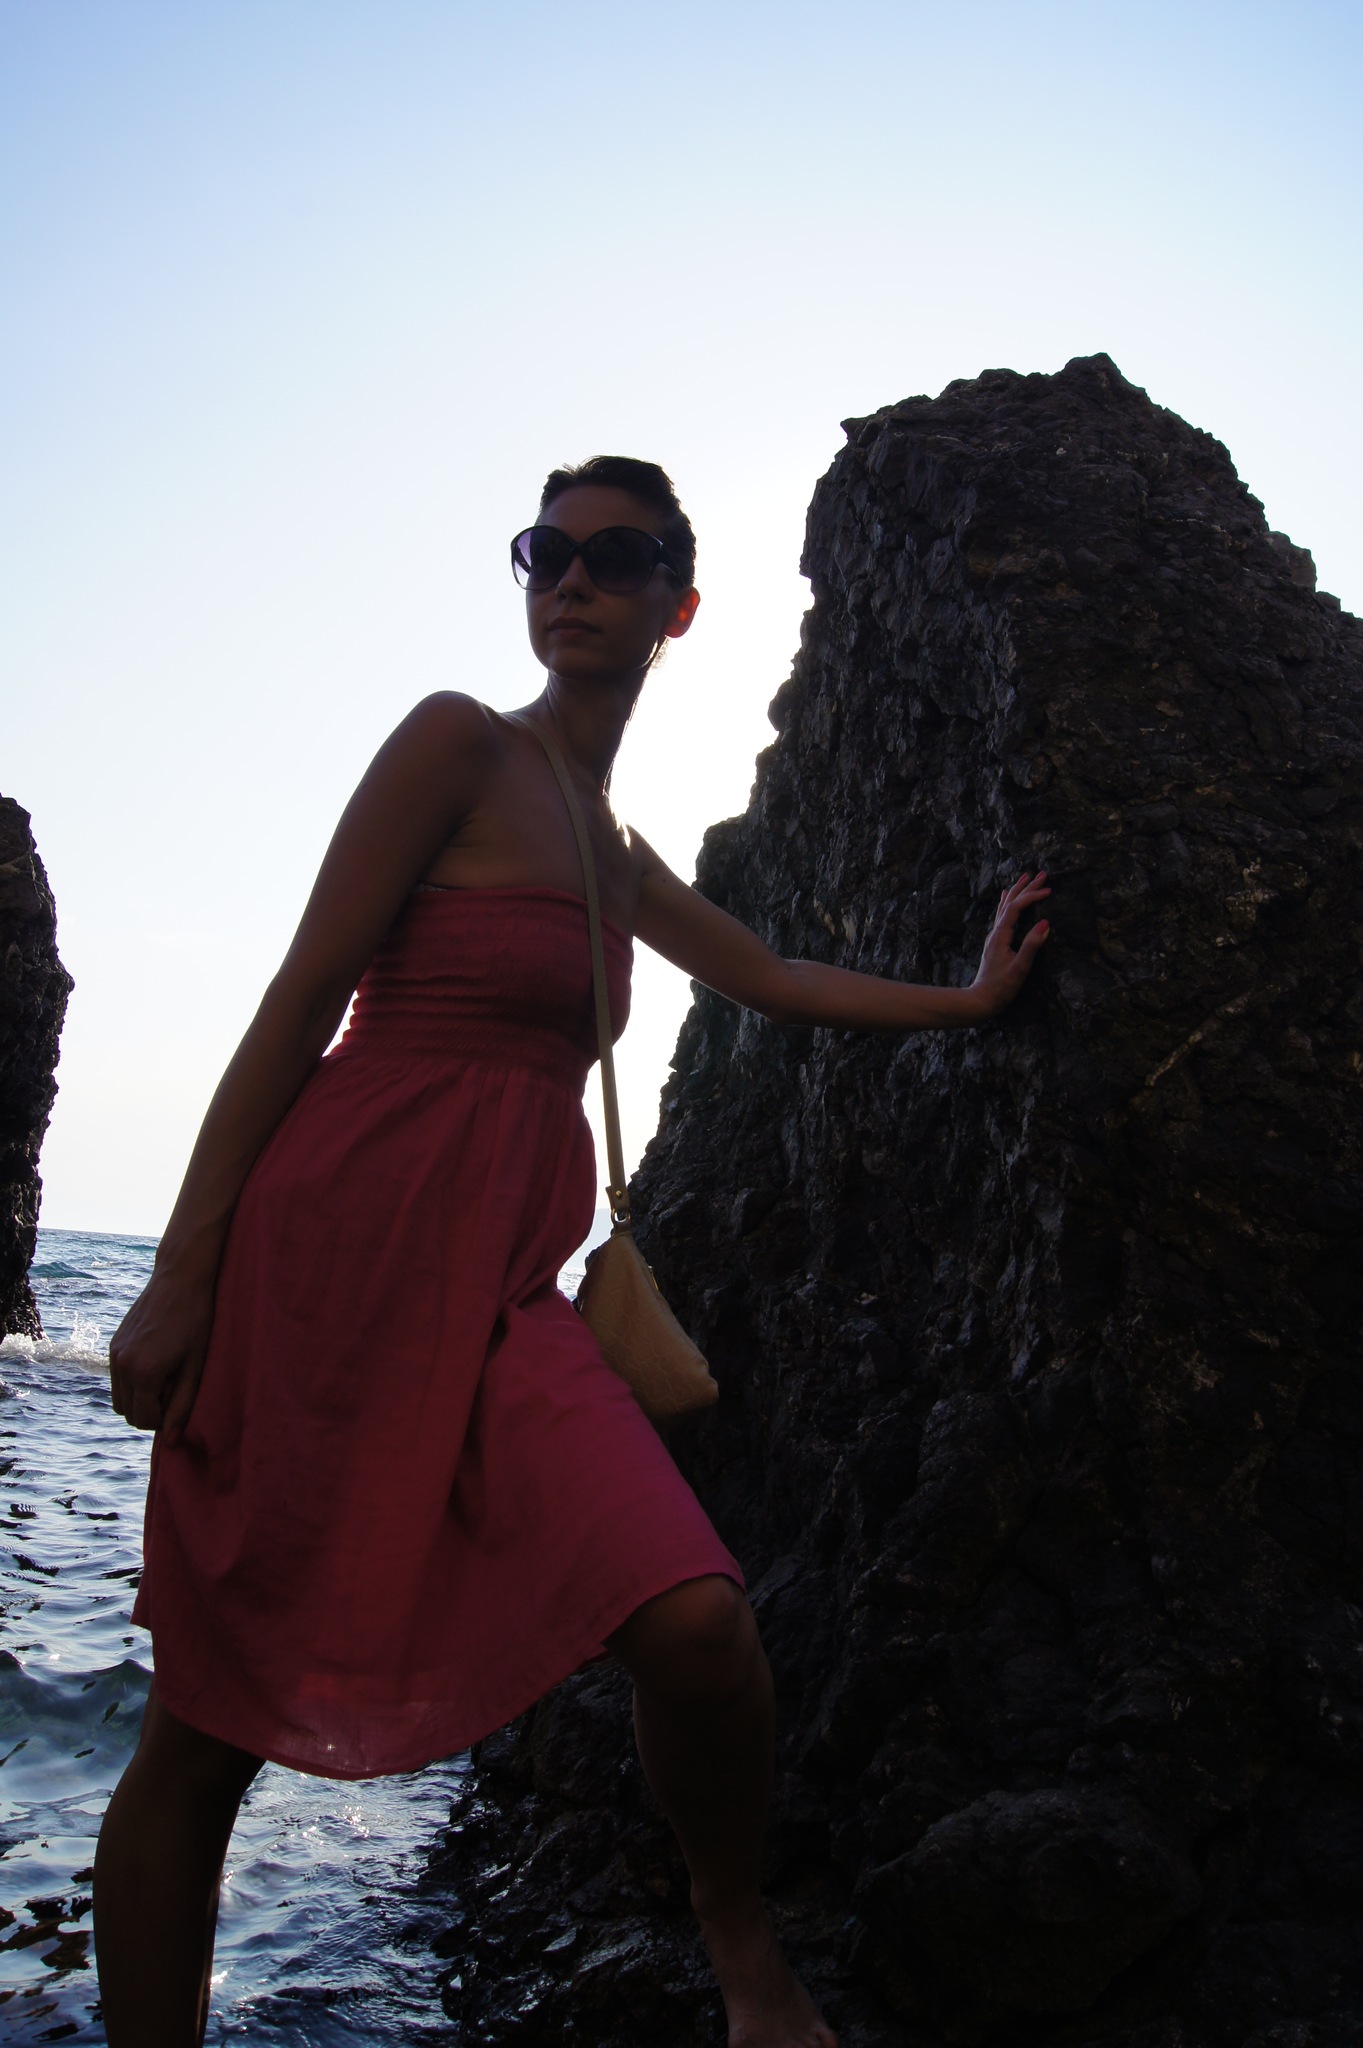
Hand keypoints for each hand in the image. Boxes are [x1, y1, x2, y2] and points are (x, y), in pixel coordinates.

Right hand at [108, 1269, 215, 1446]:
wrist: (179, 1279)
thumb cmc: (196, 1322)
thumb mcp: (195, 1366)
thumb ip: (182, 1405)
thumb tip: (172, 1440)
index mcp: (145, 1374)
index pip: (145, 1420)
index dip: (163, 1421)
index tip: (179, 1405)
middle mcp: (123, 1366)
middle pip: (128, 1413)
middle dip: (149, 1413)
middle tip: (174, 1393)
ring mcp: (114, 1354)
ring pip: (118, 1398)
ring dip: (138, 1399)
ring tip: (165, 1380)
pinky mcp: (114, 1344)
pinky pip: (116, 1378)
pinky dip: (132, 1383)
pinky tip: (155, 1365)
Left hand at [969, 871, 1050, 1016]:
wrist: (981, 999)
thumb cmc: (1001, 987)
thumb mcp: (1020, 968)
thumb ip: (1032, 945)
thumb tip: (1045, 923)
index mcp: (1001, 935)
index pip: (1016, 908)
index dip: (1032, 896)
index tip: (1049, 889)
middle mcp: (995, 931)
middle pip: (1010, 903)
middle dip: (1026, 887)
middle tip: (1042, 873)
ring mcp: (994, 936)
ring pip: (1005, 906)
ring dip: (1017, 891)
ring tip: (1026, 877)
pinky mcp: (996, 941)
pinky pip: (1002, 915)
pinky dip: (1007, 902)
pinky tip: (1005, 896)